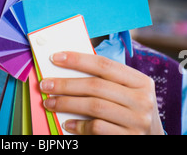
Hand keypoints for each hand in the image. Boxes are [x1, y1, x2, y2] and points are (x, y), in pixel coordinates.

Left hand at [40, 52, 163, 134]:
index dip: (78, 59)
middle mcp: (142, 99)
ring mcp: (137, 121)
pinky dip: (79, 125)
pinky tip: (67, 123)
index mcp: (140, 81)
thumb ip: (106, 80)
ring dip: (67, 104)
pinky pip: (97, 128)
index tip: (56, 58)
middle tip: (46, 85)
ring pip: (94, 107)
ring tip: (50, 103)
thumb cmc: (132, 110)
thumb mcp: (127, 91)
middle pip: (96, 86)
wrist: (153, 141)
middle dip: (66, 84)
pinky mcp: (129, 139)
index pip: (104, 64)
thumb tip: (68, 68)